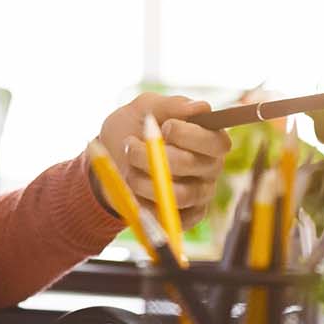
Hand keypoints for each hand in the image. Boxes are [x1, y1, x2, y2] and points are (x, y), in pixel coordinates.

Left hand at [90, 93, 230, 230]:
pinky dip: (144, 203)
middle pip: (193, 166)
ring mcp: (199, 195)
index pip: (216, 142)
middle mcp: (209, 168)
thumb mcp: (145, 108)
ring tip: (127, 167)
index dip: (189, 135)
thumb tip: (201, 108)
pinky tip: (133, 189)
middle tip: (130, 145)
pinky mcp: (185, 218)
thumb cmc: (132, 129)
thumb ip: (171, 105)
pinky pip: (169, 217)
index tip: (165, 127)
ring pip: (179, 194)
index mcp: (209, 139)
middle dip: (153, 154)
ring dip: (143, 179)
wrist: (107, 160)